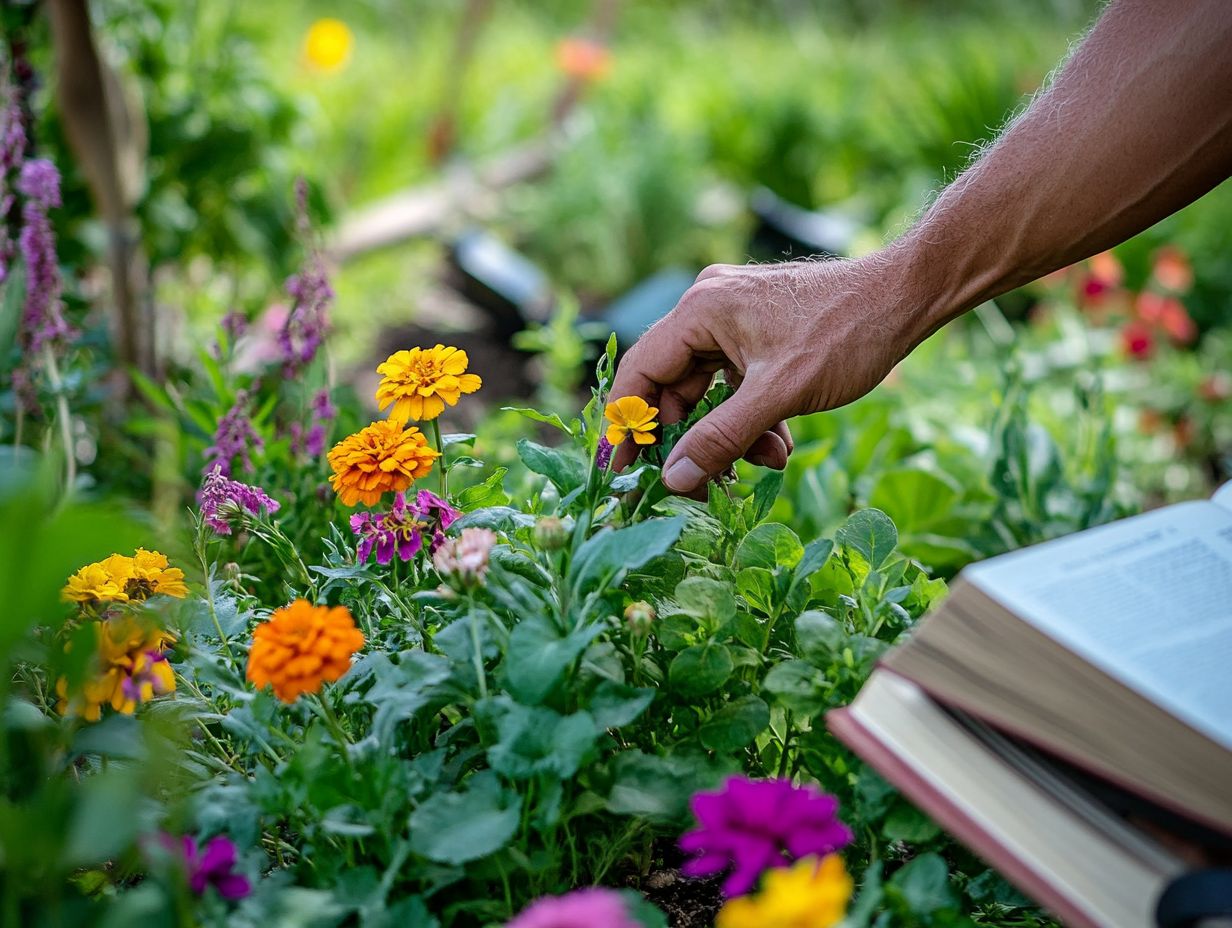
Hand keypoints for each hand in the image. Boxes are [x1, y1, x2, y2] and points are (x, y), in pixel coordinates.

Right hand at [610, 253, 924, 492]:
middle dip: (692, 439)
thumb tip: (674, 480)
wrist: (909, 296)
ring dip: (730, 434)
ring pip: (709, 392)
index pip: (641, 373)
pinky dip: (751, 418)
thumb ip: (722, 438)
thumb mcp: (779, 395)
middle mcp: (708, 309)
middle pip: (673, 387)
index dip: (627, 426)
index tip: (621, 471)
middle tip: (700, 486)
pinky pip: (737, 384)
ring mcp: (735, 320)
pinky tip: (779, 444)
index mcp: (700, 311)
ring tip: (767, 462)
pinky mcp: (759, 333)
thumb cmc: (846, 333)